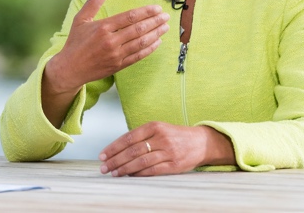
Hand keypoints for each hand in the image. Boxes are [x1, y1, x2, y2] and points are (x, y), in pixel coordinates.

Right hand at [44, 0, 169, 94]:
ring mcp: (116, 55)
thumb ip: (94, 2)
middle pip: (139, 29)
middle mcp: (111, 41)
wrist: (70, 69)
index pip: (130, 17)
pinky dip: (150, 49)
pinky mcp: (118, 66)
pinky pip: (138, 56)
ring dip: (156, 34)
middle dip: (155, 21)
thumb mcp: (80, 19)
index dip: (146, 12)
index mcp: (103, 27)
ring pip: (141, 43)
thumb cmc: (75, 42)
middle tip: (166, 16)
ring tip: (165, 27)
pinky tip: (157, 42)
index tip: (157, 8)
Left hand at [99, 122, 234, 176]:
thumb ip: (141, 136)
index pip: (128, 137)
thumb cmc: (174, 136)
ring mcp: (169, 152)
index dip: (114, 147)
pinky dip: (139, 174)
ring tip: (114, 173)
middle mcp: (161, 138)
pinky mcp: (174, 165)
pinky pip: (153, 171)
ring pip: (141, 161)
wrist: (201, 142)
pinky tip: (129, 176)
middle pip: (132, 150)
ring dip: (124, 168)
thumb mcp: (159, 129)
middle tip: (104, 167)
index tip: (102, 155)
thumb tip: (118, 149)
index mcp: (154, 126)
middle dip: (115, 160)